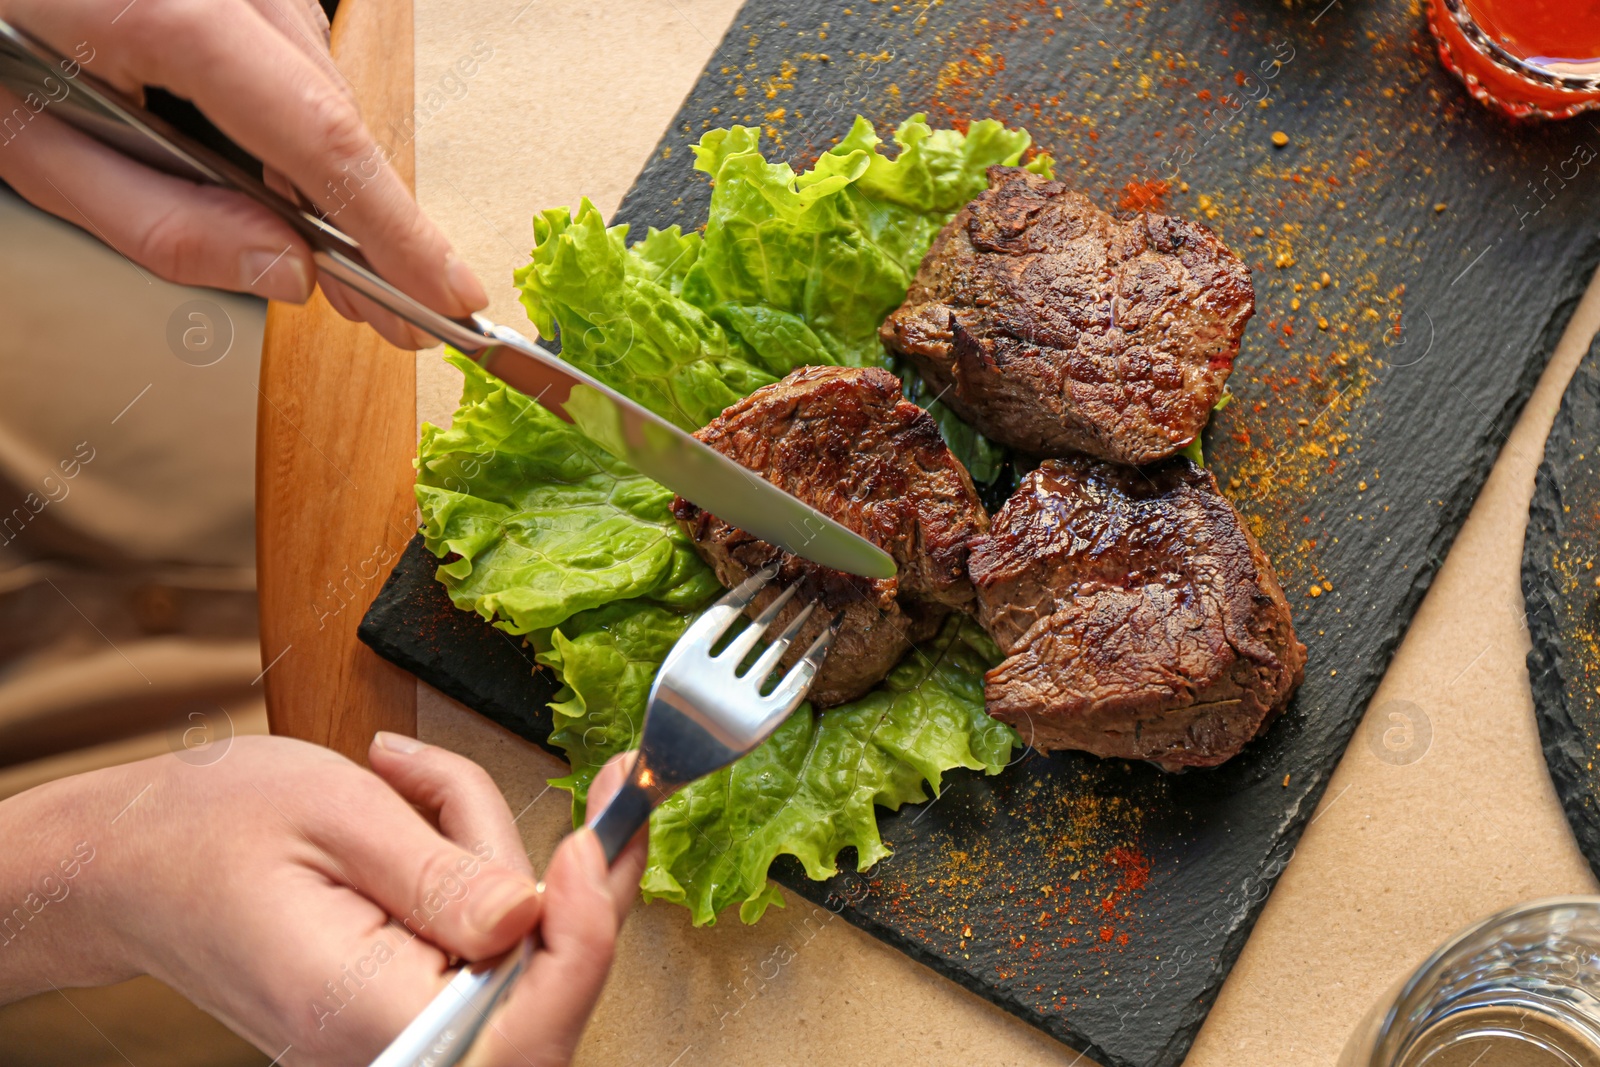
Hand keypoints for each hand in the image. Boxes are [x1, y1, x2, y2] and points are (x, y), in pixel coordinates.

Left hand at [0, 0, 486, 347]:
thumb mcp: (29, 146)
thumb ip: (159, 224)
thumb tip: (286, 273)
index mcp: (172, 14)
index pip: (321, 139)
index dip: (396, 229)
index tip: (447, 296)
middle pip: (333, 118)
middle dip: (366, 227)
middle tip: (390, 316)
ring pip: (321, 93)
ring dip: (321, 177)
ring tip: (323, 257)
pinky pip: (298, 63)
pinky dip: (292, 129)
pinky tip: (270, 179)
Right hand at [0, 734, 646, 1065]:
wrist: (126, 863)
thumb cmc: (205, 829)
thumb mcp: (333, 813)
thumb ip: (442, 872)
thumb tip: (531, 915)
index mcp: (362, 1012)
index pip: (524, 1024)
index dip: (587, 934)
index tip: (598, 841)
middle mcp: (384, 1046)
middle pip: (540, 991)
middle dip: (565, 883)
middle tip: (589, 792)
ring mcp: (395, 1035)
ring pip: (517, 961)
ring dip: (500, 860)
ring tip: (415, 782)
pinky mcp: (403, 1006)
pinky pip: (482, 950)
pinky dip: (479, 874)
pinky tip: (431, 813)